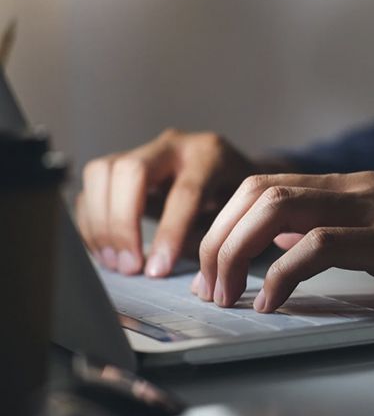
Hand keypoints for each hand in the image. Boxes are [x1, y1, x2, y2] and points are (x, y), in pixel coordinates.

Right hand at [76, 130, 255, 276]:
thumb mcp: (239, 214)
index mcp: (210, 155)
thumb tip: (165, 264)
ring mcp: (144, 150)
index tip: (157, 270)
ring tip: (115, 262)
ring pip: (101, 172)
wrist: (233, 172)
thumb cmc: (238, 198)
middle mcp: (173, 145)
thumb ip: (210, 235)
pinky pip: (93, 185)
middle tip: (130, 266)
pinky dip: (90, 220)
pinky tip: (105, 249)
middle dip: (122, 223)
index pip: (184, 191)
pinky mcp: (123, 163)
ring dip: (100, 222)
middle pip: (131, 171)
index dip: (169, 233)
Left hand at [194, 171, 373, 311]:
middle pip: (256, 192)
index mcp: (347, 185)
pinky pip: (321, 245)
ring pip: (278, 208)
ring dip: (237, 252)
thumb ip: (333, 223)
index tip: (211, 265)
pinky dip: (285, 273)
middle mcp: (353, 187)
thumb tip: (283, 236)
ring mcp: (373, 208)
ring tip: (227, 294)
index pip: (262, 185)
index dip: (223, 223)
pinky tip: (272, 302)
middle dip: (216, 238)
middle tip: (207, 285)